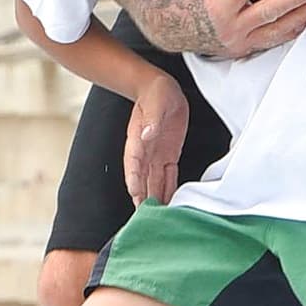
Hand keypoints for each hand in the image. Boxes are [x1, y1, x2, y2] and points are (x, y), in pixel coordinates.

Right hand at [124, 71, 188, 205]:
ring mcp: (155, 155)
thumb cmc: (155, 93)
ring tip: (158, 217)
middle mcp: (144, 151)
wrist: (160, 89)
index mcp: (137, 139)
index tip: (134, 192)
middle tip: (143, 216)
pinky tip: (171, 202)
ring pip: (154, 181)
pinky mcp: (168, 155)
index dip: (134, 177)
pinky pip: (168, 175)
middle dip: (142, 197)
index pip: (134, 162)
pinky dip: (170, 189)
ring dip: (156, 197)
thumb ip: (152, 120)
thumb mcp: (156, 102)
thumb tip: (146, 134)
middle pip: (142, 178)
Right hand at [173, 0, 305, 58]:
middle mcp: (232, 27)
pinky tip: (304, 22)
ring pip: (276, 31)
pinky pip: (271, 42)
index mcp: (220, 7)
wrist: (168, 28)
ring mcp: (240, 42)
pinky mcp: (244, 49)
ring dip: (299, 19)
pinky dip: (289, 32)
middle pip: (271, 11)